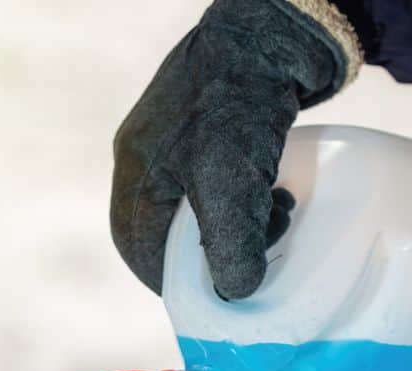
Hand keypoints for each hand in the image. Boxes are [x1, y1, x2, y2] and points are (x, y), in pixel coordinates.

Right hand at [110, 0, 359, 298]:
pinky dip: (245, 196)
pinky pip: (218, 176)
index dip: (168, 280)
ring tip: (274, 220)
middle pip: (166, 227)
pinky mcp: (209, 122)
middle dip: (206, 253)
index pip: (136, 245)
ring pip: (197, 203)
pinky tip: (275, 191)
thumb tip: (234, 294)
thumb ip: (228, 245)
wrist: (273, 29)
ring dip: (233, 224)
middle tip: (247, 264)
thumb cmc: (237, 103)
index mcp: (136, 170)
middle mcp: (147, 153)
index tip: (208, 299)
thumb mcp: (228, 184)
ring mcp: (177, 136)